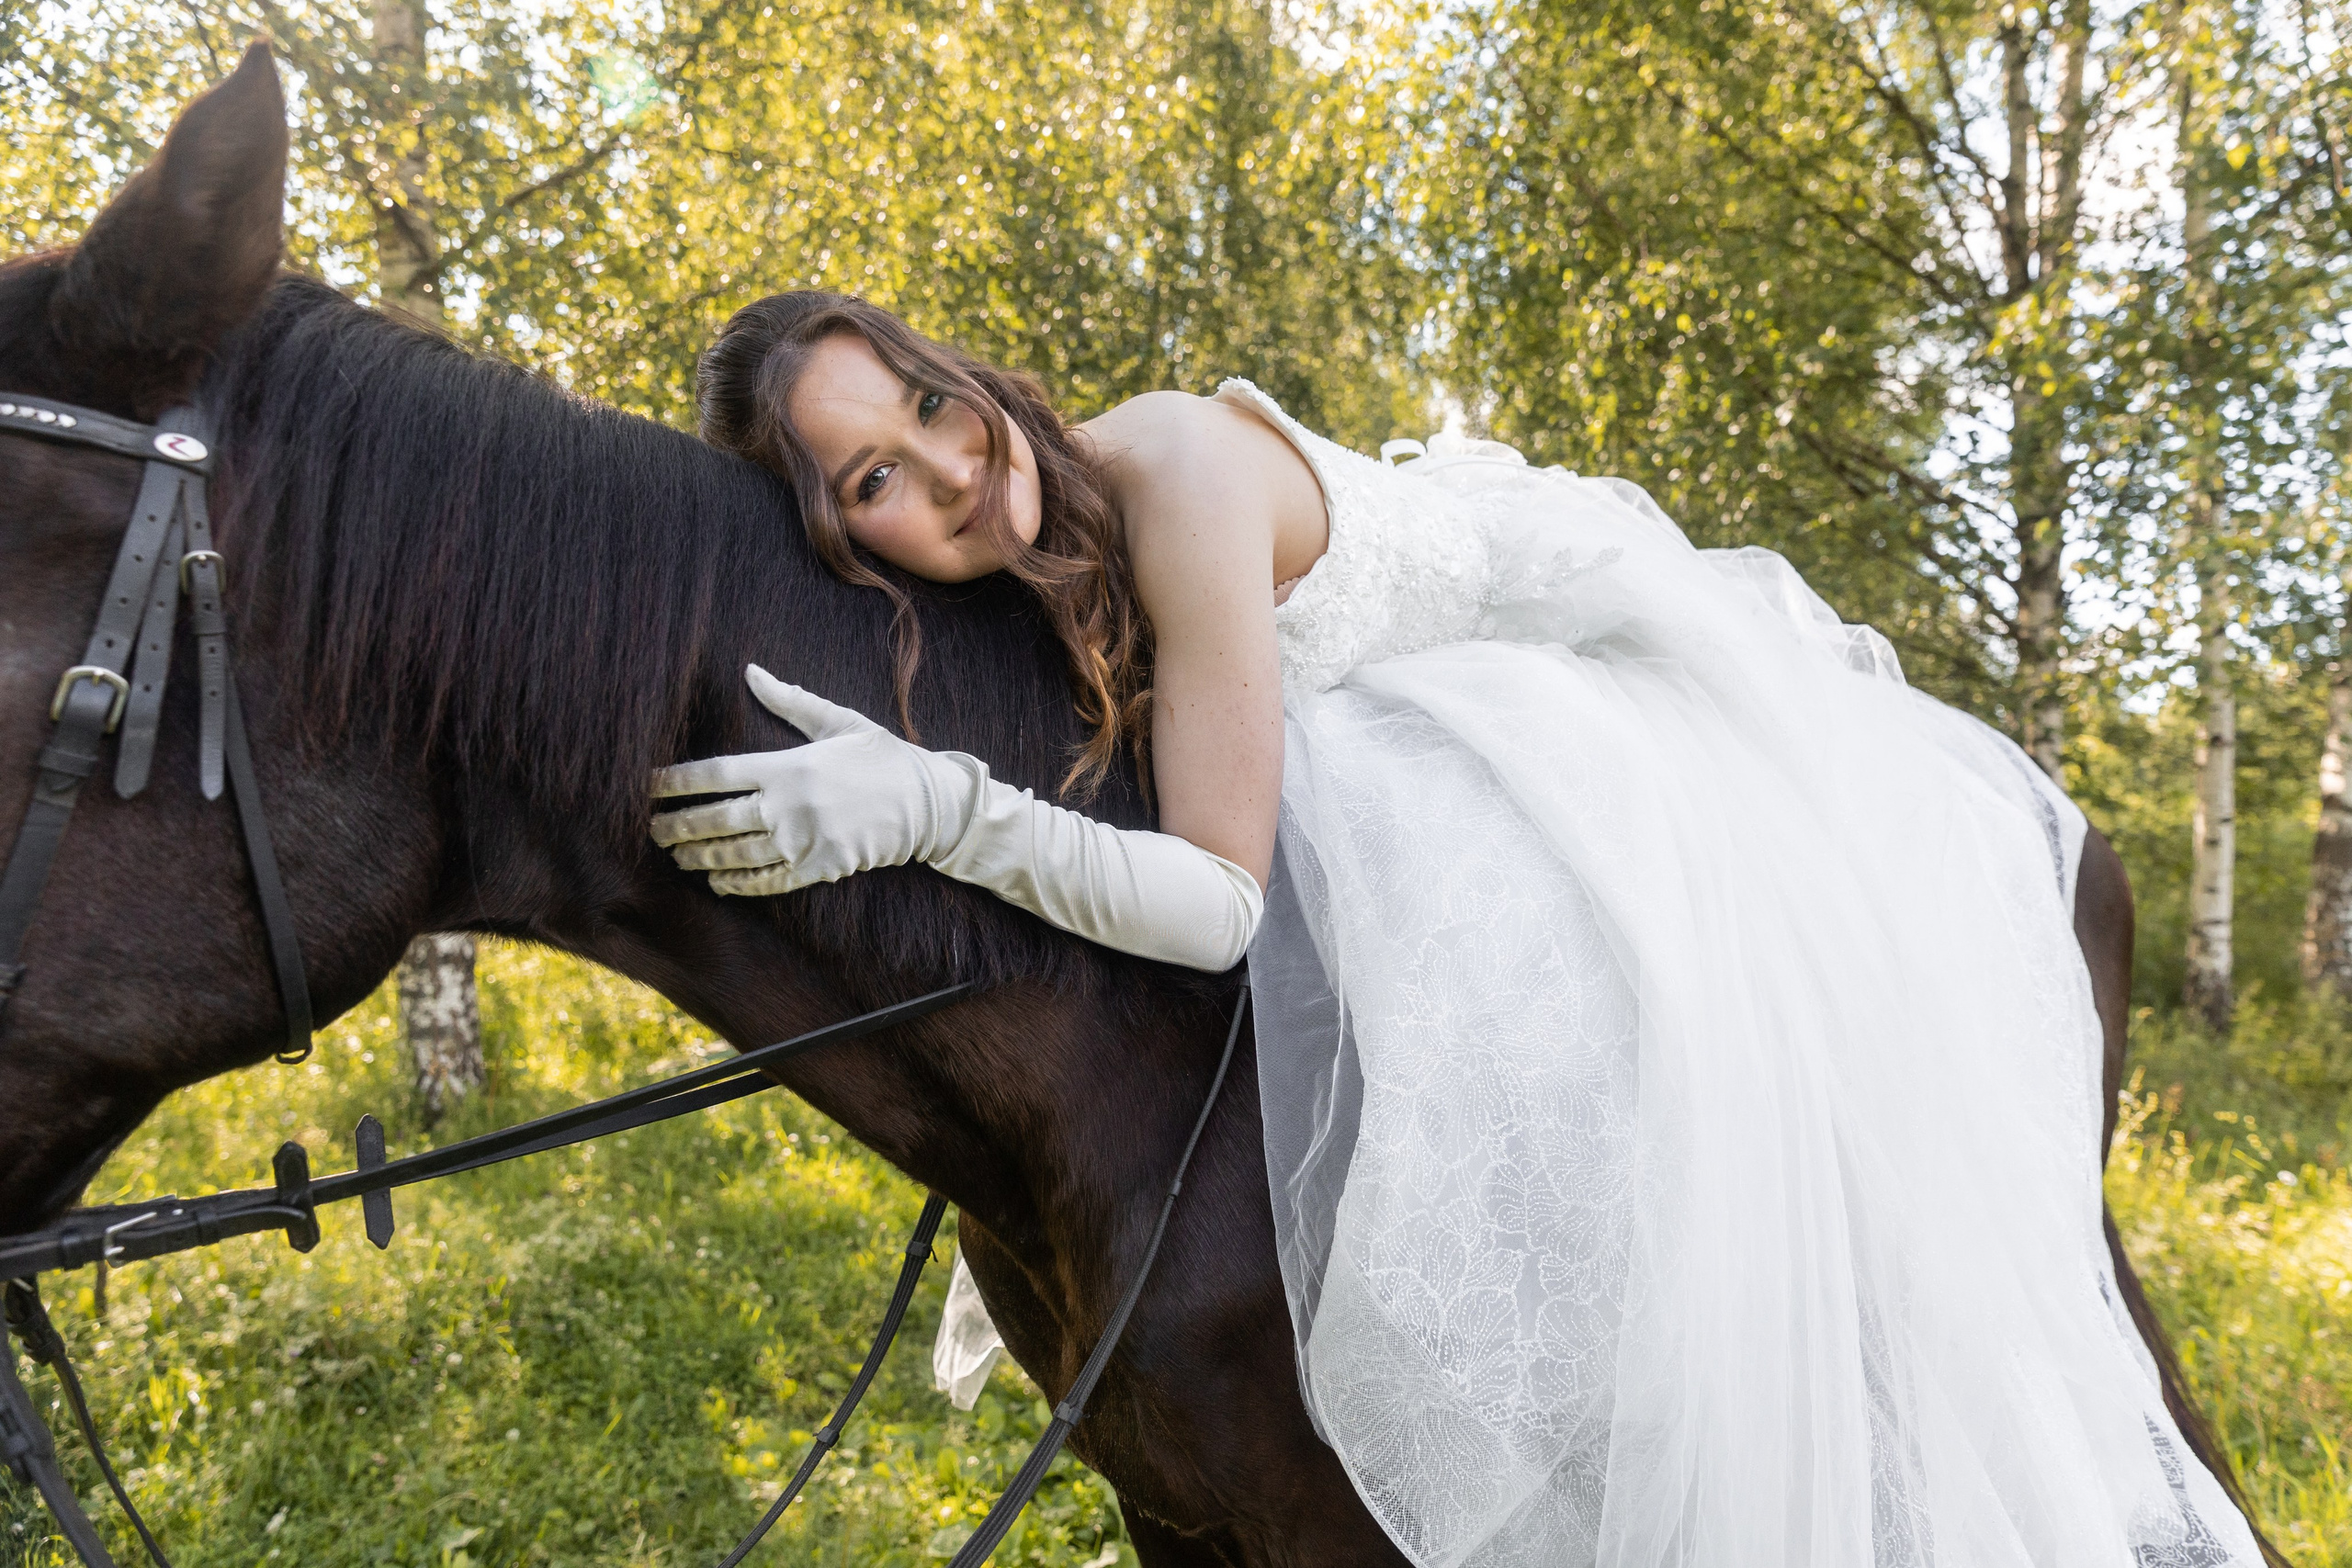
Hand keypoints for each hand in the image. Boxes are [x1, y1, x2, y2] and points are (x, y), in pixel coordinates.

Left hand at [649, 665, 976, 894]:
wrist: (927, 804)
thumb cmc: (882, 757)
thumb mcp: (839, 720)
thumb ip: (791, 701)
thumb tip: (752, 671)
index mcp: (788, 766)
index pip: (716, 774)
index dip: (677, 781)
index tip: (649, 785)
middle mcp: (788, 807)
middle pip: (715, 820)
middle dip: (677, 826)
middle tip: (650, 829)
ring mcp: (801, 841)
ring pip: (734, 854)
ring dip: (698, 856)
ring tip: (675, 855)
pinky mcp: (818, 868)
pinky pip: (765, 882)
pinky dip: (736, 883)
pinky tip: (715, 880)